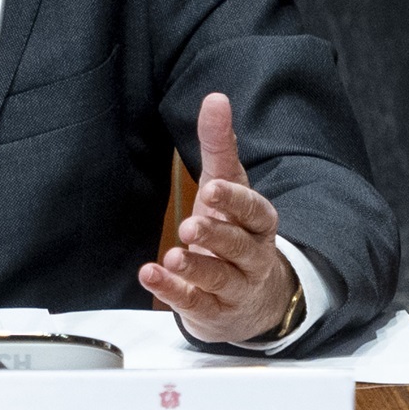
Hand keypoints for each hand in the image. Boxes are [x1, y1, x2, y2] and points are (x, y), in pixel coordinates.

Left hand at [138, 93, 297, 344]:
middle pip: (239, 247)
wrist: (252, 299)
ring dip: (195, 268)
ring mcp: (233, 288)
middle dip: (217, 235)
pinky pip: (194, 303)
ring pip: (219, 279)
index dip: (236, 201)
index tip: (213, 188)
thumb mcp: (228, 186)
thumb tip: (216, 98)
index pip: (255, 212)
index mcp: (258, 224)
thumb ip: (220, 145)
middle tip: (190, 225)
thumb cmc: (235, 230)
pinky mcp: (211, 311)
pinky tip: (150, 275)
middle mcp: (251, 257)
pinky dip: (172, 292)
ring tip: (172, 257)